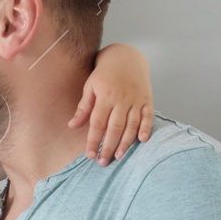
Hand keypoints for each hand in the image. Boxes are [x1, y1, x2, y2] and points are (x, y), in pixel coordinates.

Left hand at [70, 43, 153, 164]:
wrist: (126, 57)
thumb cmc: (104, 74)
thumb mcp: (90, 87)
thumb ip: (83, 108)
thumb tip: (72, 125)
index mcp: (105, 97)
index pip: (98, 123)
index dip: (94, 140)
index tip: (90, 155)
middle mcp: (121, 99)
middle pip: (115, 128)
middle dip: (109, 147)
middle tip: (103, 162)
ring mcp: (136, 100)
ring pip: (131, 125)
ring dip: (126, 142)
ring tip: (119, 157)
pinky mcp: (147, 100)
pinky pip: (148, 116)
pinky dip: (146, 128)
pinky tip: (142, 140)